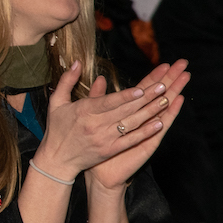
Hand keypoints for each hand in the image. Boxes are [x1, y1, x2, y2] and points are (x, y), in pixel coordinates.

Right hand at [36, 59, 188, 179]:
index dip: (126, 96)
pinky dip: (145, 132)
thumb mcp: (56, 102)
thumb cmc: (57, 129)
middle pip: (125, 110)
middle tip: (164, 86)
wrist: (56, 160)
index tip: (142, 88)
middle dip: (146, 98)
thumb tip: (76, 62)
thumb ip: (67, 81)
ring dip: (151, 111)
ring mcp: (105, 139)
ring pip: (131, 123)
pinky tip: (159, 123)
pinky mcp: (110, 150)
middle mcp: (95, 125)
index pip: (108, 102)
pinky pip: (131, 140)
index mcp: (83, 111)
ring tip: (166, 99)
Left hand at [86, 61, 188, 190]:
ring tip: (185, 76)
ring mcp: (148, 130)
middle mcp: (142, 119)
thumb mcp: (94, 118)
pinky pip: (161, 125)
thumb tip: (98, 78)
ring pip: (163, 106)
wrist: (101, 173)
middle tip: (183, 63)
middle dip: (170, 79)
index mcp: (129, 112)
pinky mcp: (149, 141)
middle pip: (158, 95)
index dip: (154, 76)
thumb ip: (98, 98)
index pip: (144, 90)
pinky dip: (170, 112)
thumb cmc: (97, 146)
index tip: (165, 62)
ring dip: (175, 91)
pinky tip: (178, 100)